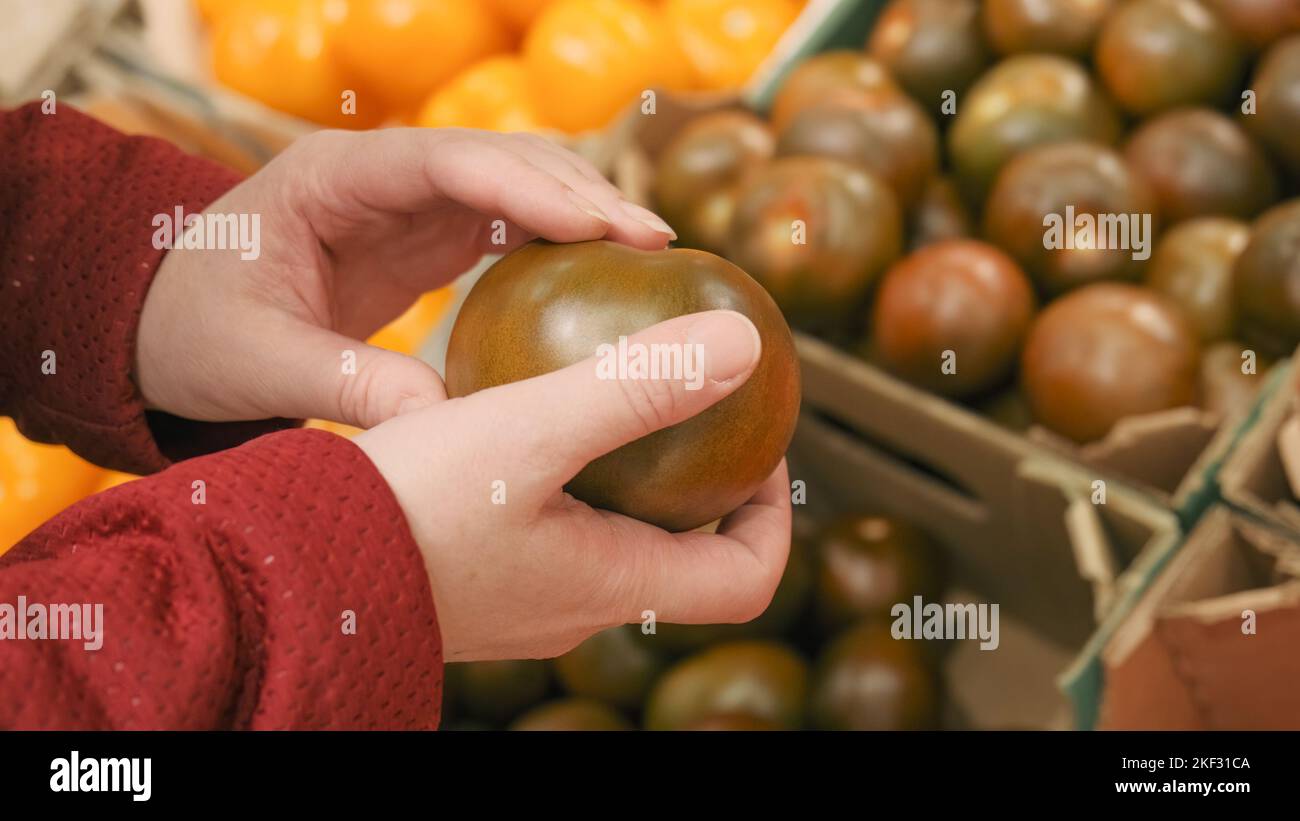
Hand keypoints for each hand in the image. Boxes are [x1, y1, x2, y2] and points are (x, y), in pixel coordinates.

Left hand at [136, 128, 675, 428]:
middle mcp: (379, 177)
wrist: (168, 328)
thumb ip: (345, 386)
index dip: (524, 184)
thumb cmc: (193, 332)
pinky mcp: (426, 239)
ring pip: (515, 184)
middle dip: (577, 190)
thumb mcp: (256, 363)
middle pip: (498, 158)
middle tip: (651, 239)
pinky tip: (605, 274)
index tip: (595, 222)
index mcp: (329, 179)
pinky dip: (560, 242)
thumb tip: (444, 424)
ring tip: (649, 254)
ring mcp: (409, 204)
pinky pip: (508, 226)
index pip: (442, 162)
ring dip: (582, 211)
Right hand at [354, 310, 790, 660]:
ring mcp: (522, 598)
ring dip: (631, 476)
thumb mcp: (528, 429)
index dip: (773, 517)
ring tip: (616, 396)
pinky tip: (528, 410)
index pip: (745, 581)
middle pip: (683, 557)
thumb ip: (639, 387)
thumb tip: (744, 345)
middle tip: (695, 408)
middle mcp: (573, 606)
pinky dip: (566, 476)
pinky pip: (548, 527)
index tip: (760, 447)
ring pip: (612, 538)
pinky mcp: (472, 579)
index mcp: (610, 586)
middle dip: (703, 485)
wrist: (281, 567)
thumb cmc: (406, 508)